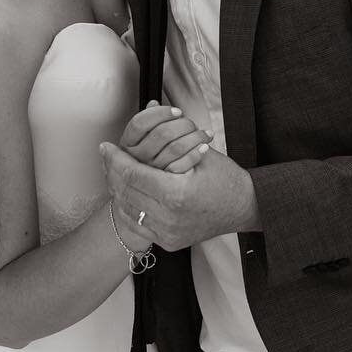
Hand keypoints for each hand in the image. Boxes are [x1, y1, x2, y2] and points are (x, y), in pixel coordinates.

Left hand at [99, 140, 259, 251]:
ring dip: (117, 190)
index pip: (133, 174)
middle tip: (106, 156)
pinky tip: (125, 194)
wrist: (245, 207)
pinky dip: (129, 208)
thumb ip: (167, 136)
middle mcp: (169, 217)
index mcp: (176, 194)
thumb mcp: (198, 151)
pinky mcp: (169, 242)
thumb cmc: (225, 177)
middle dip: (112, 172)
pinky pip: (139, 225)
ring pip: (129, 210)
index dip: (116, 159)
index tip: (106, 146)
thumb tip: (144, 109)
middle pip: (126, 192)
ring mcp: (168, 233)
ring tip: (112, 172)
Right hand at [120, 101, 211, 173]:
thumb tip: (153, 104)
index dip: (160, 113)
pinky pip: (183, 165)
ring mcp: (151, 170)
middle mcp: (137, 157)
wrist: (160, 186)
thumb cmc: (153, 156)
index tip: (177, 111)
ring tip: (203, 134)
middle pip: (161, 133)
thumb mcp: (145, 138)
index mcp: (129, 143)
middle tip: (191, 123)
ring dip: (195, 136)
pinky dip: (196, 153)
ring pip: (175, 147)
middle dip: (183, 124)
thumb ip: (148, 121)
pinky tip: (203, 146)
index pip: (140, 123)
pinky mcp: (166, 182)